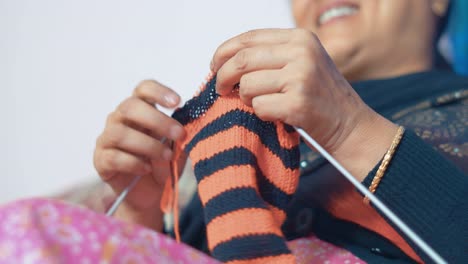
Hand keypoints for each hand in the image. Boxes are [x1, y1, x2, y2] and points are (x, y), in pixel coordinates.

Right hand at [93, 80, 185, 229]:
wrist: (151, 194)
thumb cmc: (164, 164)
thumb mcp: (178, 147)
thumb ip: (181, 133)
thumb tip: (190, 123)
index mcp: (141, 109)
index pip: (143, 89)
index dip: (158, 92)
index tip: (177, 102)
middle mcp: (120, 119)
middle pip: (130, 107)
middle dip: (157, 120)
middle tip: (179, 134)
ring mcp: (107, 139)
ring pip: (120, 133)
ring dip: (148, 144)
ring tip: (167, 156)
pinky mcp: (101, 160)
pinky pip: (113, 157)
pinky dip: (133, 163)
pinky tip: (147, 169)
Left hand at [211, 28, 397, 179]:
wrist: (350, 124)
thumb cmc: (319, 96)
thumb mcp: (301, 63)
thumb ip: (270, 56)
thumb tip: (225, 61)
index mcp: (300, 38)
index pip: (249, 38)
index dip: (224, 51)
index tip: (214, 66)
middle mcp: (301, 52)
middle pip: (242, 60)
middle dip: (223, 77)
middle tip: (220, 90)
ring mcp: (301, 77)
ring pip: (248, 85)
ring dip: (247, 99)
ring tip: (262, 104)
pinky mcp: (298, 103)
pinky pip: (259, 107)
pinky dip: (261, 114)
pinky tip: (276, 115)